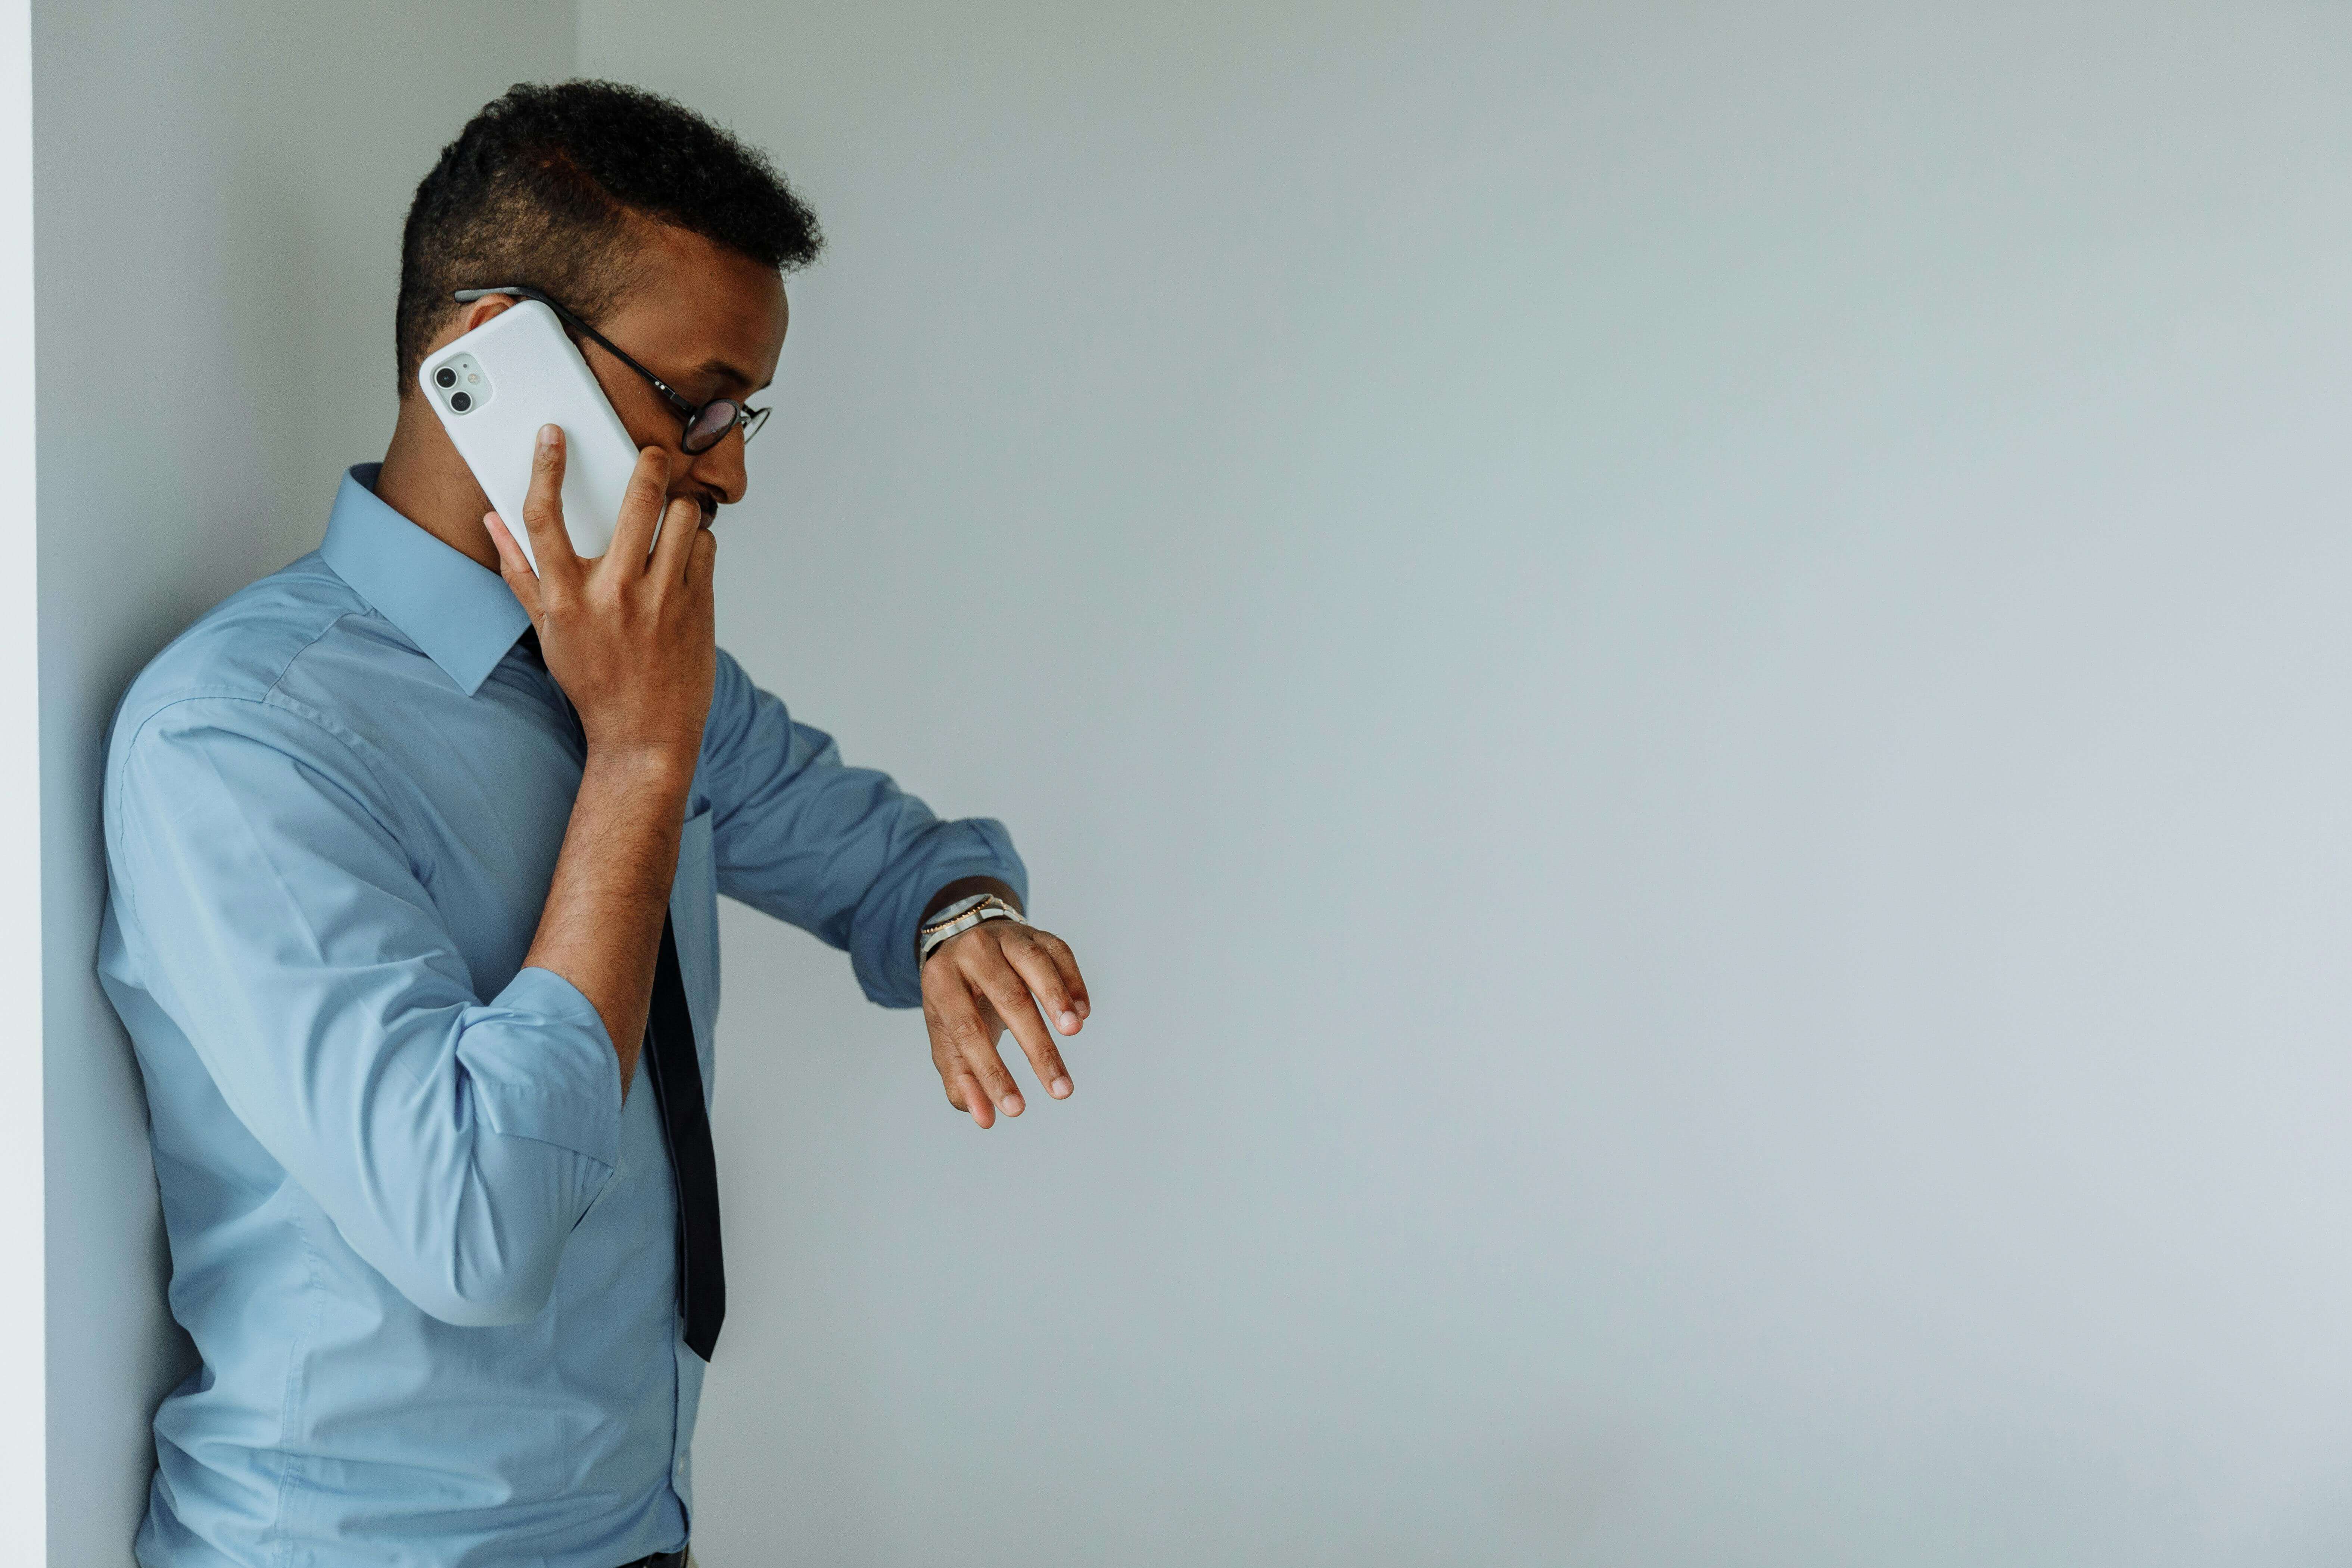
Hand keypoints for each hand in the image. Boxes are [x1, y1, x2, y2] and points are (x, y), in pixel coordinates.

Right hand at [485, 426, 716, 763]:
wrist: (645, 734)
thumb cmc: (593, 681)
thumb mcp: (546, 631)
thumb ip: (519, 572)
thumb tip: (493, 522)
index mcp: (566, 597)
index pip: (544, 517)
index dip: (545, 467)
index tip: (552, 434)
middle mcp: (614, 593)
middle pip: (636, 501)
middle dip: (648, 464)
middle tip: (651, 454)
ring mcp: (662, 599)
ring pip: (683, 517)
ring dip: (678, 506)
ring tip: (670, 513)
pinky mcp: (699, 606)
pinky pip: (706, 546)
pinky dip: (698, 540)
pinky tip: (685, 552)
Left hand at [921, 920, 1091, 1128]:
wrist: (962, 942)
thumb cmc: (957, 1002)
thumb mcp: (946, 1039)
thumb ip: (961, 1080)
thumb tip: (985, 1119)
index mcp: (941, 981)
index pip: (967, 1030)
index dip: (991, 1071)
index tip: (1016, 1110)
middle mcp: (972, 951)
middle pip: (1008, 998)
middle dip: (1037, 1047)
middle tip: (1061, 1090)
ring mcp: (1006, 937)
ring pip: (1034, 963)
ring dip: (1056, 998)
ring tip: (1074, 1031)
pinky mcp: (1036, 933)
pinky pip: (1059, 951)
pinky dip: (1073, 981)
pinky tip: (1083, 1012)